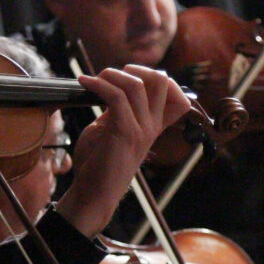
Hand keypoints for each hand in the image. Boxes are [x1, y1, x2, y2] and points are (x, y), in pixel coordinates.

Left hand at [56, 65, 190, 236]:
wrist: (93, 194)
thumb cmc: (98, 164)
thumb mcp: (111, 130)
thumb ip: (117, 111)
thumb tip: (110, 89)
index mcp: (153, 127)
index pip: (178, 98)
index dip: (161, 79)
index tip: (133, 77)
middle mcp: (152, 127)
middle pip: (162, 81)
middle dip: (137, 69)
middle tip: (114, 74)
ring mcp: (141, 130)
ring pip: (138, 85)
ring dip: (113, 74)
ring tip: (95, 79)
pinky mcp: (124, 132)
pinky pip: (116, 97)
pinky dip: (98, 84)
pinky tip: (85, 83)